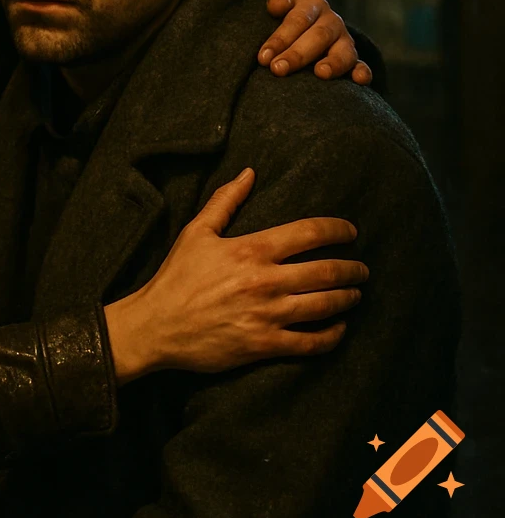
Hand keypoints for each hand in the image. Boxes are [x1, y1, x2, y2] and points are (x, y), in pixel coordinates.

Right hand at [104, 170, 367, 383]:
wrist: (156, 325)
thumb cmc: (176, 276)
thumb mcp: (196, 232)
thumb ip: (225, 201)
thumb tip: (250, 173)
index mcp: (251, 249)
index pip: (308, 233)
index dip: (337, 230)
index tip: (351, 232)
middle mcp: (265, 281)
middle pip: (326, 271)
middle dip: (352, 268)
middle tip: (361, 268)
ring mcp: (267, 315)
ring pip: (325, 305)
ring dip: (348, 299)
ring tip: (356, 294)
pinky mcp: (265, 344)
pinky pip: (311, 342)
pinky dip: (333, 335)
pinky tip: (339, 328)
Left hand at [259, 0, 371, 84]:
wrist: (305, 25)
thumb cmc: (284, 16)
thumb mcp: (280, 3)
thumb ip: (277, 0)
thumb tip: (276, 5)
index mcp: (312, 4)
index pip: (297, 20)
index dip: (280, 38)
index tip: (263, 57)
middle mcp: (331, 21)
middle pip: (318, 36)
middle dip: (297, 54)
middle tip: (277, 69)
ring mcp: (344, 41)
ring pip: (343, 51)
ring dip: (333, 63)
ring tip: (320, 74)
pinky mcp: (353, 59)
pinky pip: (361, 65)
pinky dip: (362, 72)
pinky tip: (359, 80)